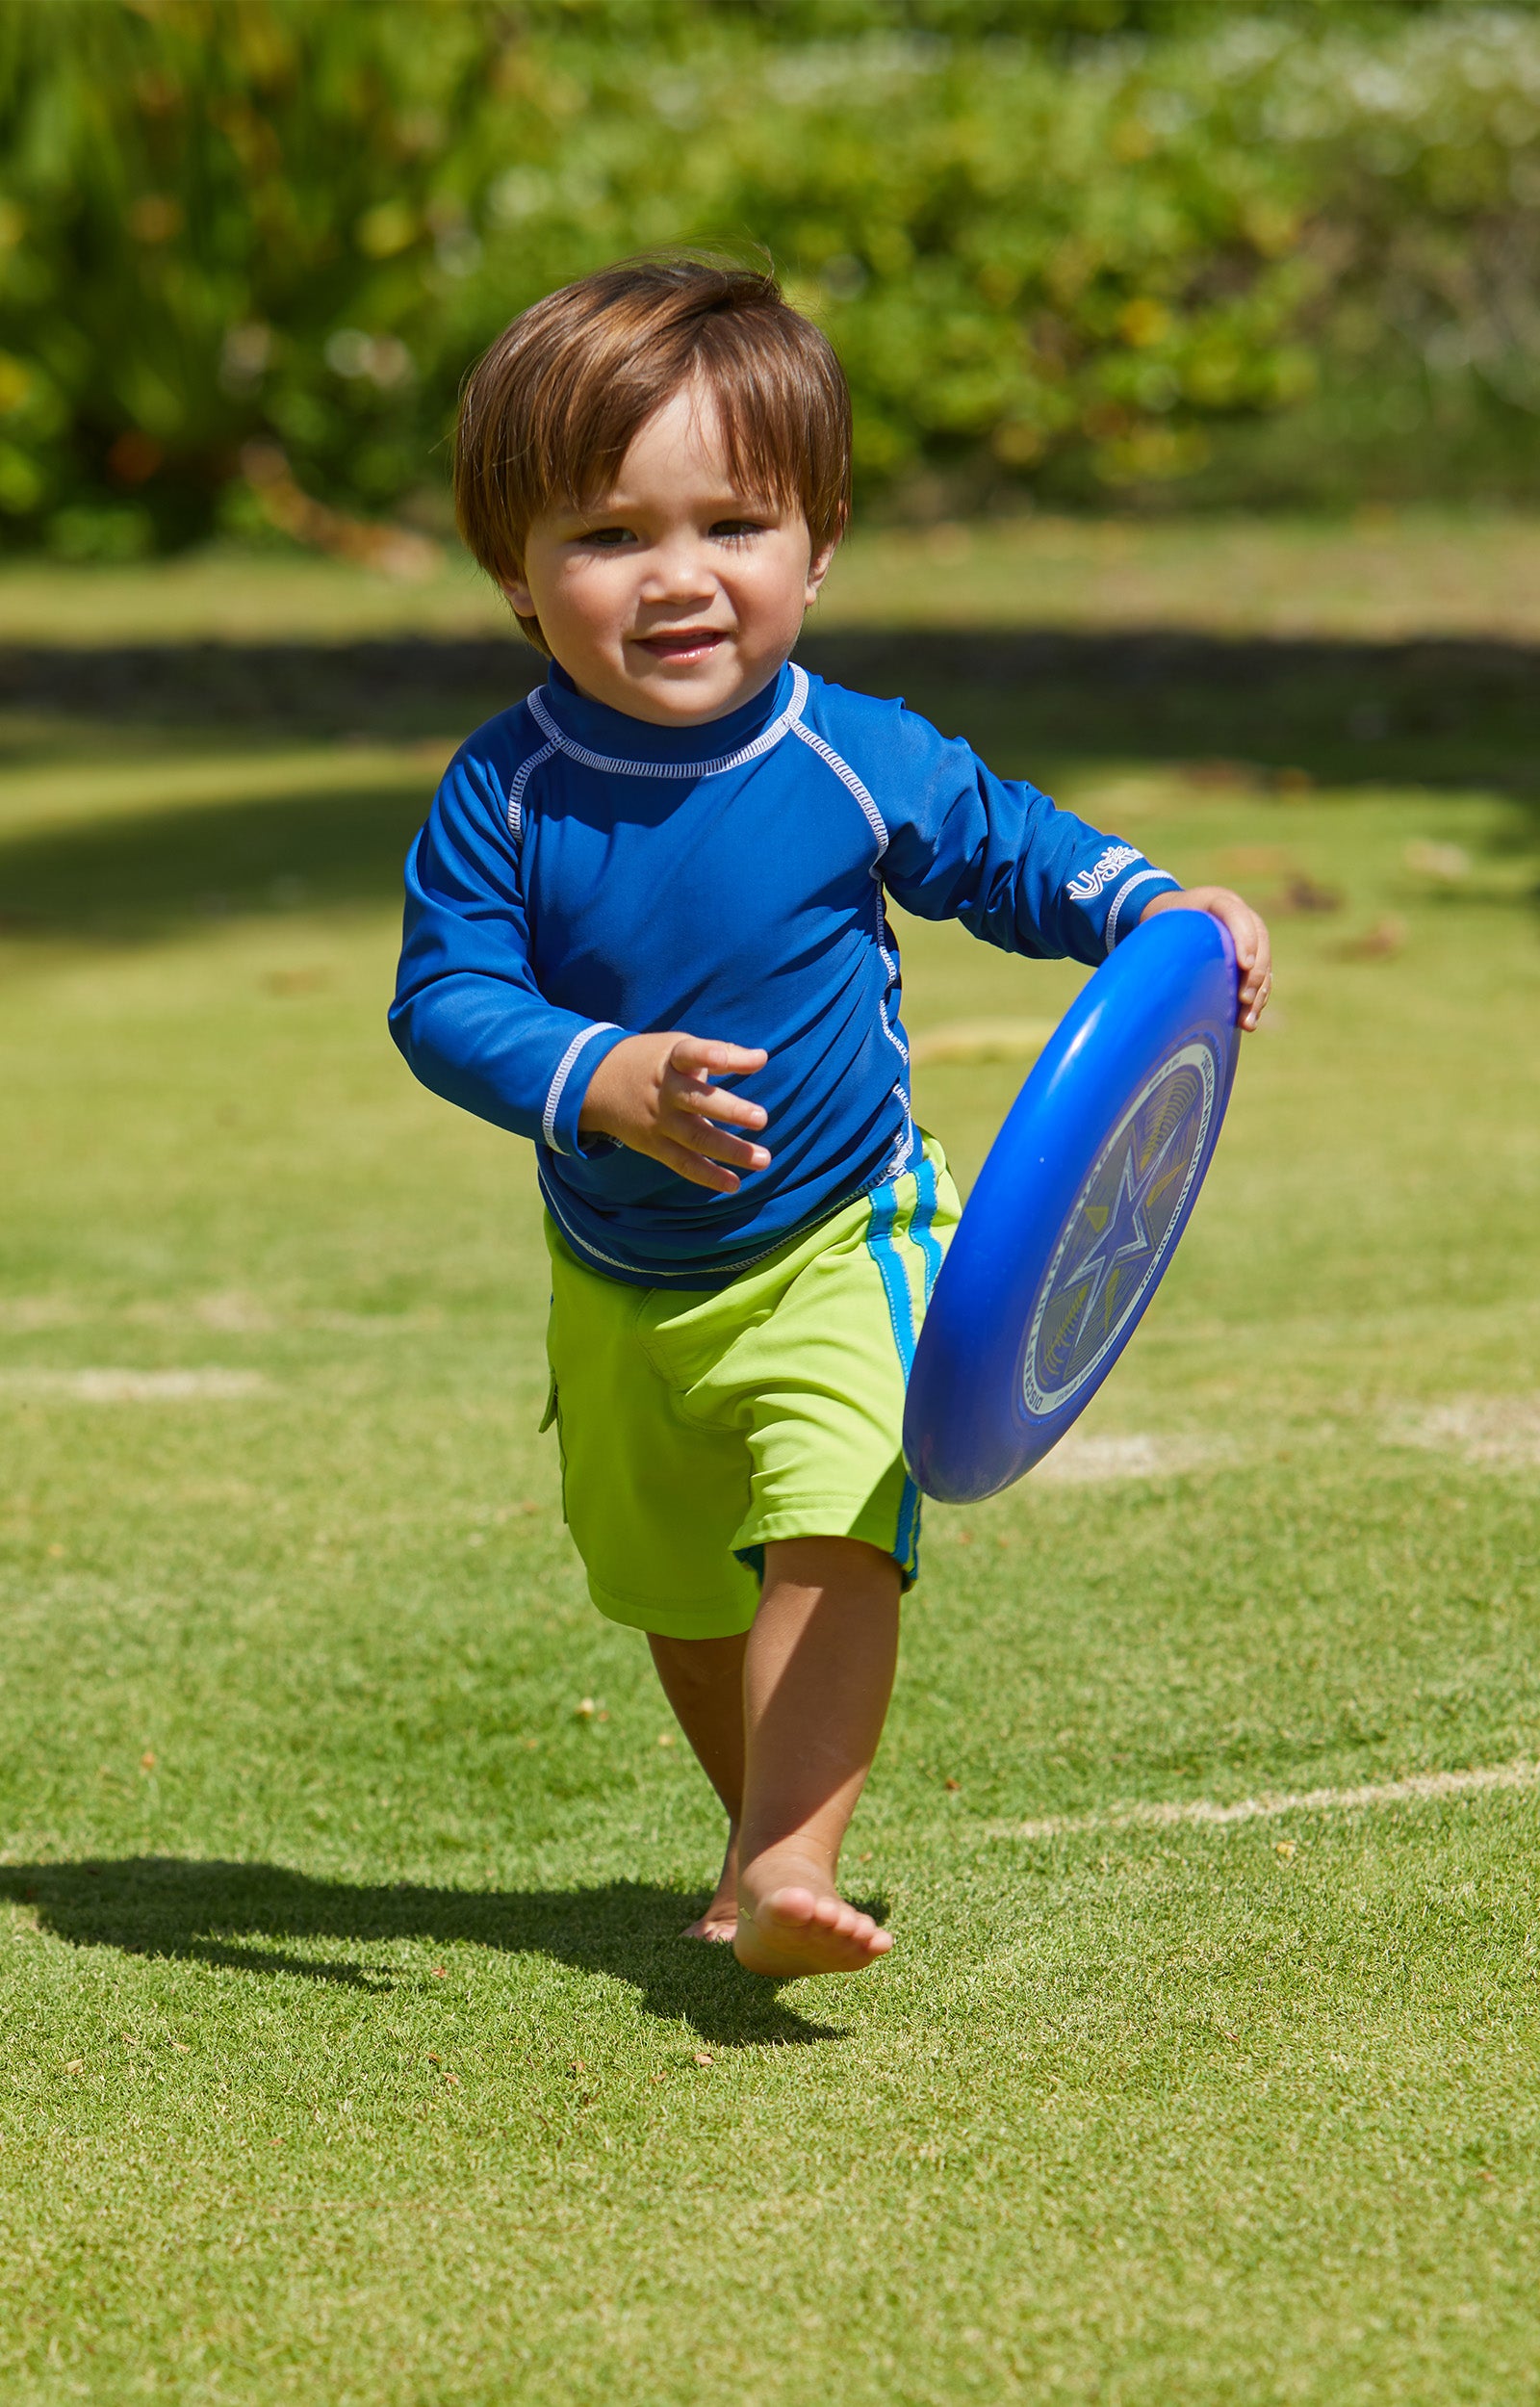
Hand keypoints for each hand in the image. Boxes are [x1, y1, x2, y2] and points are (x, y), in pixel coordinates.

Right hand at [579, 1031, 770, 1192]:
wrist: (597, 1084)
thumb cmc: (654, 1062)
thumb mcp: (678, 1047)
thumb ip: (721, 1053)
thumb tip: (761, 1058)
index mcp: (671, 1060)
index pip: (689, 1054)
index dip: (708, 1056)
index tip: (730, 1060)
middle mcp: (665, 1091)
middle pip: (698, 1101)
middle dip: (730, 1110)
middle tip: (762, 1118)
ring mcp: (659, 1121)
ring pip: (696, 1138)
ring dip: (731, 1150)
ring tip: (763, 1160)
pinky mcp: (654, 1145)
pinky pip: (683, 1163)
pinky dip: (708, 1175)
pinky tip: (734, 1184)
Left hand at [1139, 886, 1272, 1029]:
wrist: (1173, 917)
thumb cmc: (1163, 925)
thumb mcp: (1160, 927)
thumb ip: (1164, 941)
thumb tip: (1158, 978)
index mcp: (1215, 900)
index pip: (1235, 914)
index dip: (1244, 938)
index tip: (1244, 965)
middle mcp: (1238, 914)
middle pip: (1259, 938)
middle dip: (1255, 971)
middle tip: (1244, 998)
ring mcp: (1249, 933)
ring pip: (1264, 960)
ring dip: (1259, 992)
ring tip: (1248, 1021)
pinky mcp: (1251, 954)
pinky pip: (1262, 975)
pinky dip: (1258, 999)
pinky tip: (1248, 1021)